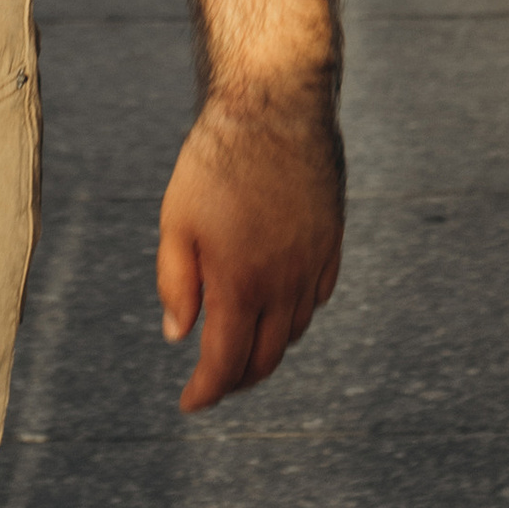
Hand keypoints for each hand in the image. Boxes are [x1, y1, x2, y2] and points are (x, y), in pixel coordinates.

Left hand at [156, 77, 343, 412]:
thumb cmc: (215, 160)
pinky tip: (278, 304)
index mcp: (242, 283)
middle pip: (266, 357)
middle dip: (238, 379)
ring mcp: (314, 262)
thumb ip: (177, 284)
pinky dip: (296, 314)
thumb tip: (179, 335)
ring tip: (242, 341)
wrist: (275, 104)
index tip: (190, 403)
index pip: (226, 362)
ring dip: (267, 347)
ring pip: (295, 329)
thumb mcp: (176, 221)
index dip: (206, 391)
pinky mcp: (332, 240)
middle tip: (214, 380)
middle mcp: (285, 282)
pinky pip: (319, 296)